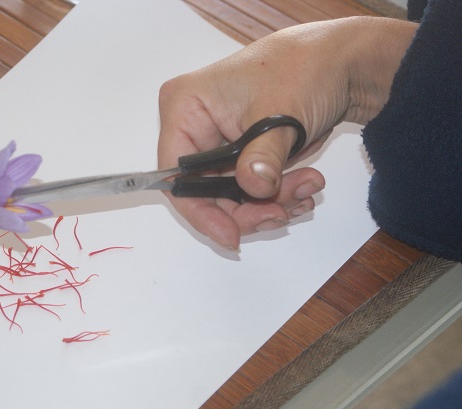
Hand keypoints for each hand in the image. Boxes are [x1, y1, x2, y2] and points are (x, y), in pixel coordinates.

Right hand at [158, 16, 416, 249]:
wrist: (340, 62)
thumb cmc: (304, 70)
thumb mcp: (281, 116)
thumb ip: (263, 157)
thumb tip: (254, 188)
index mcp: (184, 107)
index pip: (178, 175)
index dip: (202, 211)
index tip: (232, 236)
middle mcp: (193, 126)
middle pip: (205, 191)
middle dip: (247, 208)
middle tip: (282, 213)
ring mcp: (216, 141)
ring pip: (230, 194)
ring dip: (269, 202)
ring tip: (307, 188)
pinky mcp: (239, 151)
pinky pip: (247, 186)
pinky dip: (275, 195)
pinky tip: (302, 188)